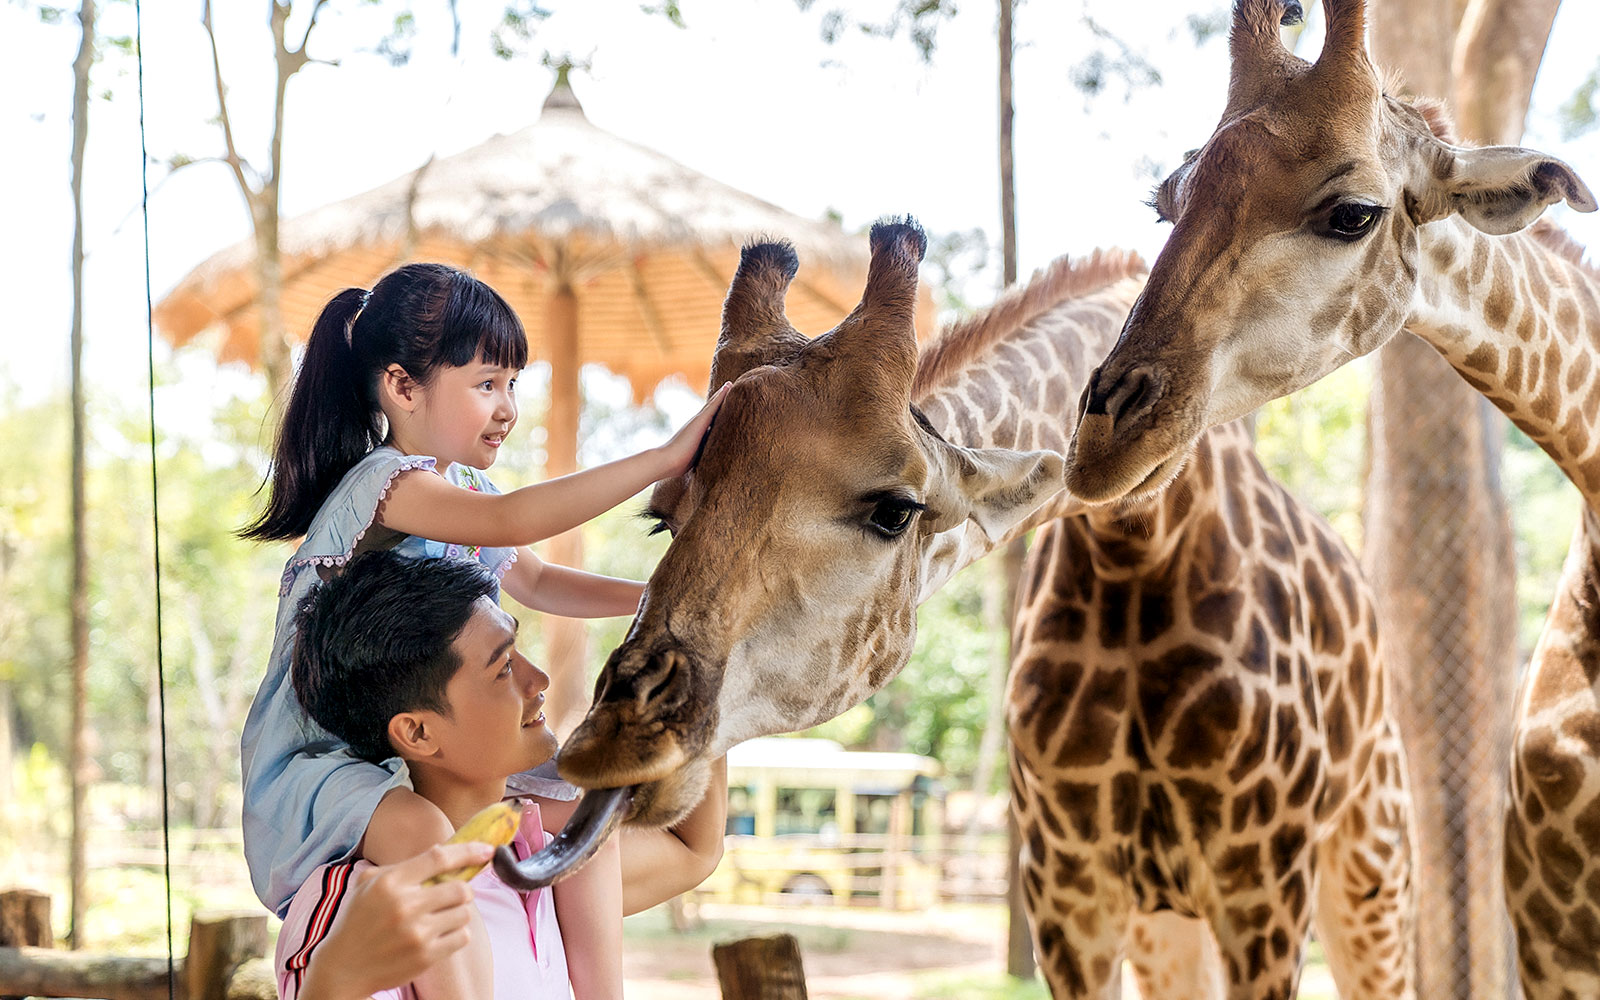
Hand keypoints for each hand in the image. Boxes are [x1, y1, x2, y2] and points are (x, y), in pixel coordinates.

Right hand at [299, 841, 493, 999]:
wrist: (343, 968)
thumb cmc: (358, 920)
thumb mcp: (368, 884)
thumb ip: (403, 867)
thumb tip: (442, 851)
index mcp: (390, 882)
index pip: (439, 858)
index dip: (468, 851)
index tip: (487, 850)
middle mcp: (405, 905)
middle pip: (461, 889)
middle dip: (461, 891)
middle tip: (450, 896)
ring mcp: (416, 933)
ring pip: (463, 913)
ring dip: (457, 914)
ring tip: (439, 918)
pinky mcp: (425, 956)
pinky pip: (462, 937)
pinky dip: (456, 935)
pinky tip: (438, 935)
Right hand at [656, 382, 730, 479]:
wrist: (668, 460)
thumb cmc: (678, 464)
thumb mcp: (694, 457)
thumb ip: (700, 456)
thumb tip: (707, 465)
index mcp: (697, 433)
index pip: (708, 421)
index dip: (715, 413)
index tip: (722, 406)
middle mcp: (697, 424)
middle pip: (710, 409)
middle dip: (718, 400)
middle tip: (728, 388)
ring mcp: (699, 420)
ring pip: (713, 404)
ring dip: (721, 394)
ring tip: (730, 384)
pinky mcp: (701, 420)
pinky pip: (714, 405)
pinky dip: (721, 395)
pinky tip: (728, 386)